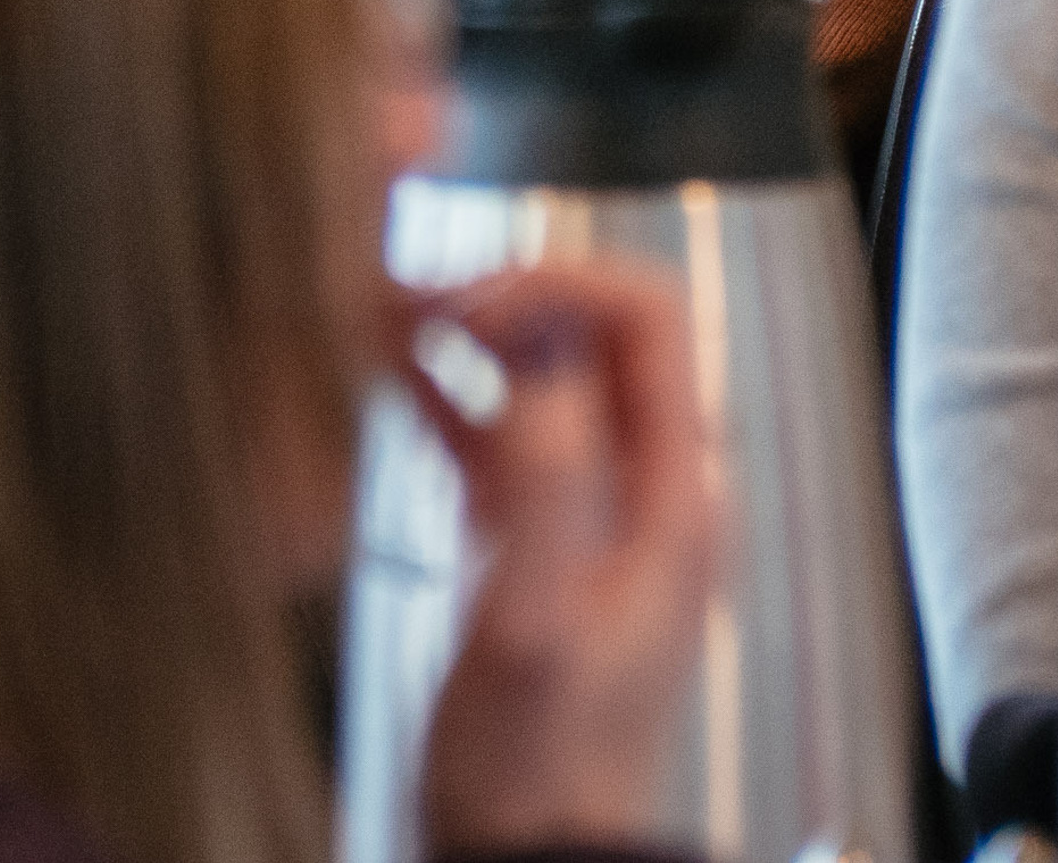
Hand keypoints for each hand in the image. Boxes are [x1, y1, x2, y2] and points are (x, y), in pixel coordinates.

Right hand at [403, 255, 722, 851]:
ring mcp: (594, 508)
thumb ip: (543, 482)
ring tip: (383, 315)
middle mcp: (645, 485)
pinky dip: (445, 386)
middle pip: (590, 328)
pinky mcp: (539, 537)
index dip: (553, 285)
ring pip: (539, 369)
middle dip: (499, 293)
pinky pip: (499, 425)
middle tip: (409, 300)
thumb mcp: (529, 622)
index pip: (645, 315)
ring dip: (464, 331)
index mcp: (673, 493)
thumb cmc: (534, 773)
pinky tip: (387, 376)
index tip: (465, 310)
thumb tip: (536, 350)